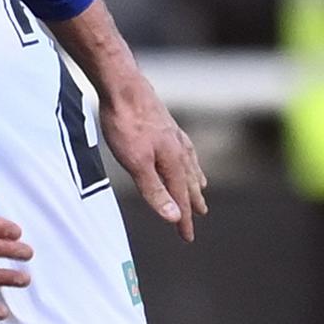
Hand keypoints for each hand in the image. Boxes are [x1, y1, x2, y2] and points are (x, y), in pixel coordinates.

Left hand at [98, 72, 207, 241]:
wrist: (122, 85)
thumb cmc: (126, 124)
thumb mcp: (136, 163)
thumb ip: (154, 190)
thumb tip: (174, 216)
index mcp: (172, 162)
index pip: (180, 198)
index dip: (183, 219)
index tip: (187, 237)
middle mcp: (178, 149)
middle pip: (188, 181)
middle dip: (193, 201)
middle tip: (200, 215)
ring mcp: (172, 134)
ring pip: (188, 163)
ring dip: (194, 178)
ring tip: (201, 187)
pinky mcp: (164, 123)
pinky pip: (182, 146)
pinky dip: (188, 157)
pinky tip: (183, 151)